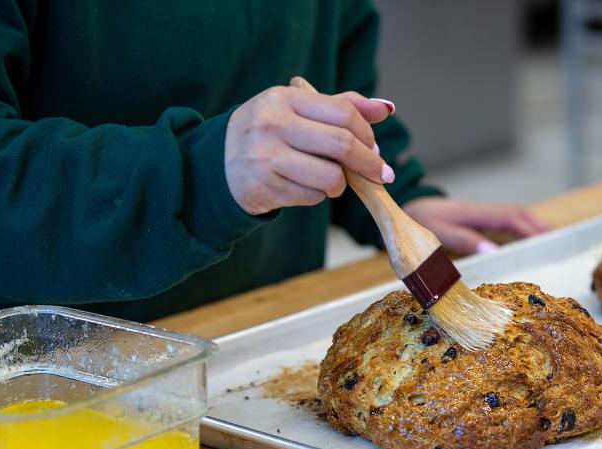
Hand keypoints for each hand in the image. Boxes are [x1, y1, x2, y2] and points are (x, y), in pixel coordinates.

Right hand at [225, 86, 395, 214]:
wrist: (216, 164)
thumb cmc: (267, 133)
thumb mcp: (296, 110)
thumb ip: (340, 107)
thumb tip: (385, 108)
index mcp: (284, 99)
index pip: (344, 113)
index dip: (368, 133)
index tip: (376, 148)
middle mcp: (273, 125)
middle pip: (342, 144)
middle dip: (369, 163)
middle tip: (380, 174)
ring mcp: (266, 157)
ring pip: (331, 177)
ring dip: (342, 184)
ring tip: (334, 182)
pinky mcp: (264, 188)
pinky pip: (312, 196)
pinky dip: (318, 195)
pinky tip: (306, 186)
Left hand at [403, 196, 551, 254]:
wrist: (406, 208)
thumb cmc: (419, 220)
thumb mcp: (437, 232)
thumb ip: (463, 240)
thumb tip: (492, 250)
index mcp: (474, 213)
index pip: (509, 218)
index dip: (530, 228)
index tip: (546, 240)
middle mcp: (480, 212)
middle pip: (517, 214)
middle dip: (539, 225)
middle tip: (559, 240)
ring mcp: (479, 215)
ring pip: (512, 216)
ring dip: (532, 225)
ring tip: (550, 239)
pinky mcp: (475, 220)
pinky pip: (503, 222)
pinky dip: (519, 228)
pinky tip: (526, 239)